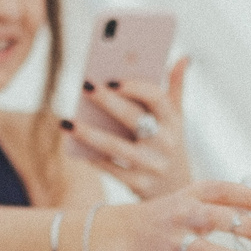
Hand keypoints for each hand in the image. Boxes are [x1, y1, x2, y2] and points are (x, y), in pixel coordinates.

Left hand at [62, 58, 193, 201]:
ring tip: (67, 122)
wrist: (178, 194)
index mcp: (174, 122)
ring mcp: (152, 166)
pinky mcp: (139, 186)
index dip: (135, 88)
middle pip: (134, 119)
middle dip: (108, 101)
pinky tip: (73, 143)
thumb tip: (183, 57)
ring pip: (116, 147)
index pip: (158, 99)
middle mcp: (165, 144)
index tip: (112, 78)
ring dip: (89, 134)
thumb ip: (176, 88)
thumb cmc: (169, 147)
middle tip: (85, 86)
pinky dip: (91, 157)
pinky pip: (109, 169)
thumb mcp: (177, 120)